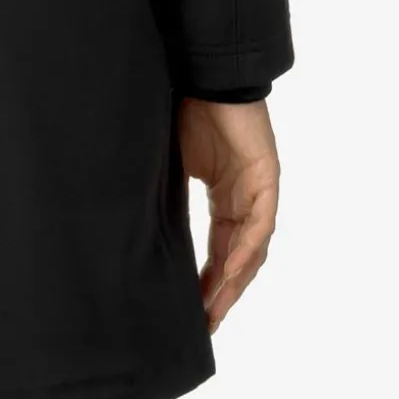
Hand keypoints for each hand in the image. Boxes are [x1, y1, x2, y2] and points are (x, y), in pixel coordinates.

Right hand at [177, 96, 279, 332]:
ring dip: (235, 281)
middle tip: (206, 324)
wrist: (203, 74)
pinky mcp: (266, 178)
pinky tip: (231, 273)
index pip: (220, 249)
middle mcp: (244, 198)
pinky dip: (246, 250)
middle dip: (223, 292)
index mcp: (223, 195)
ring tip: (216, 309)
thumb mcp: (170, 162)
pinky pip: (260, 224)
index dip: (208, 281)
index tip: (192, 310)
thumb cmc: (185, 109)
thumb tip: (132, 222)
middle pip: (239, 257)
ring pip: (252, 248)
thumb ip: (165, 193)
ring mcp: (258, 189)